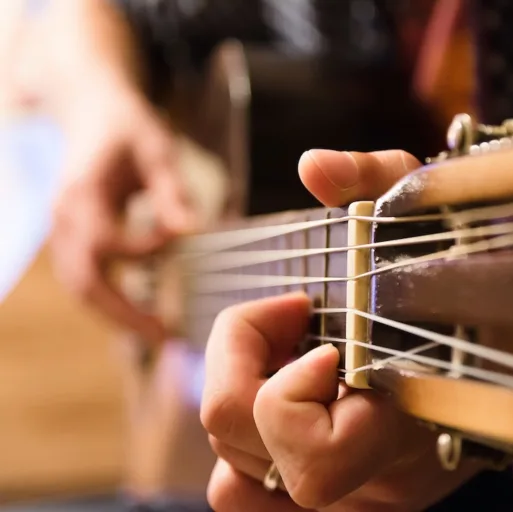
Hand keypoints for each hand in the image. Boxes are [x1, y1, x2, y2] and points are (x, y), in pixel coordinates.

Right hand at [10, 0, 194, 342]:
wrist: (91, 110)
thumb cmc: (129, 128)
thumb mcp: (157, 149)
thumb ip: (171, 191)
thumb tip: (190, 233)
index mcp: (83, 193)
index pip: (106, 241)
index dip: (144, 250)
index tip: (181, 243)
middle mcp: (65, 218)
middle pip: (83, 281)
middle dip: (123, 313)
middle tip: (166, 337)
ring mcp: (63, 231)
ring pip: (81, 287)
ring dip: (117, 315)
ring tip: (159, 334)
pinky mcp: (72, 238)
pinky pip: (85, 279)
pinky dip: (111, 301)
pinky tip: (144, 315)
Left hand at [202, 149, 482, 510]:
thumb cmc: (472, 274)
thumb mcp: (432, 210)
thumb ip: (375, 179)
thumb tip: (315, 169)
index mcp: (407, 423)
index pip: (312, 460)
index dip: (287, 394)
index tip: (316, 323)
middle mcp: (377, 478)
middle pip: (244, 459)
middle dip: (239, 368)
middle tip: (288, 313)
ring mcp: (356, 494)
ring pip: (233, 485)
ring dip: (237, 405)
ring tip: (281, 353)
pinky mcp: (342, 493)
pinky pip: (245, 494)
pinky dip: (242, 442)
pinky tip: (282, 387)